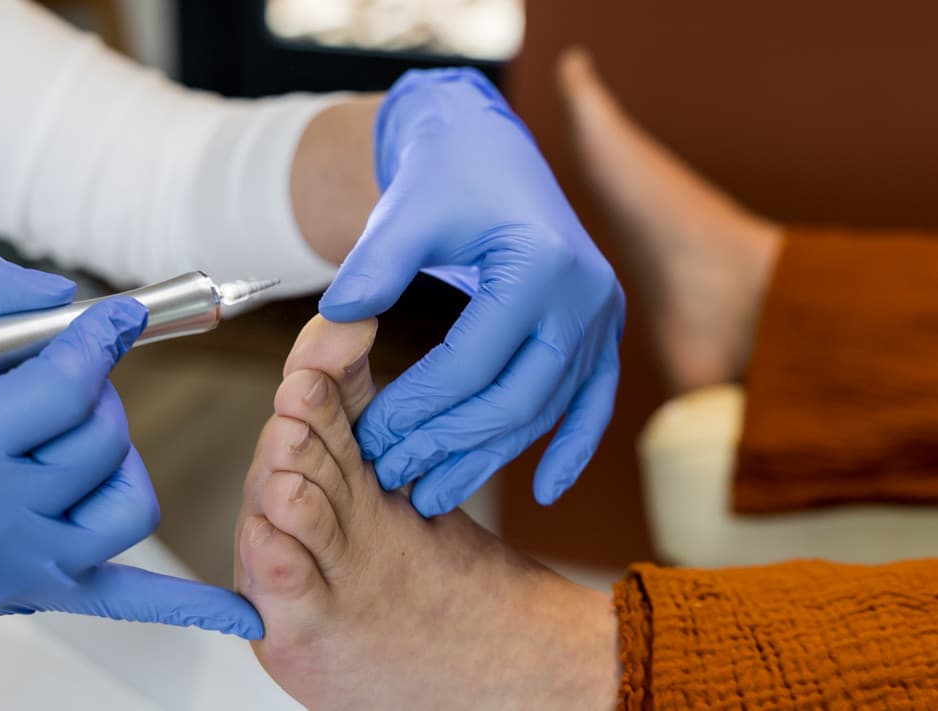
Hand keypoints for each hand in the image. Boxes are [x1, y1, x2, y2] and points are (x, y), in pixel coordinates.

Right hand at [0, 247, 261, 637]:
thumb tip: (66, 299)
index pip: (70, 386)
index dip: (102, 339)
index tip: (117, 319)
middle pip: (104, 439)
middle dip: (94, 395)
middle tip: (60, 384)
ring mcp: (21, 569)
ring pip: (130, 504)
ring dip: (118, 461)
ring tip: (75, 444)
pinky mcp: (36, 594)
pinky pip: (127, 604)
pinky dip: (186, 605)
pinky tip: (237, 611)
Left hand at [319, 69, 623, 516]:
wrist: (489, 150)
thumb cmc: (444, 177)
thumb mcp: (406, 211)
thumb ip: (374, 267)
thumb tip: (334, 323)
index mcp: (542, 265)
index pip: (472, 361)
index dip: (416, 407)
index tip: (368, 438)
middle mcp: (585, 297)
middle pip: (514, 399)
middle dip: (447, 444)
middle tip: (391, 475)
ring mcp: (602, 318)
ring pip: (545, 410)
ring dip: (491, 459)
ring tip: (433, 495)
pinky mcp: (602, 330)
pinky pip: (593, 403)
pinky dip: (571, 448)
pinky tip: (543, 491)